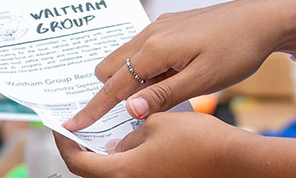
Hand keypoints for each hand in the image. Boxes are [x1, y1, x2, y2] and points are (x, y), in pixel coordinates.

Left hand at [55, 113, 246, 177]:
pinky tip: (134, 136)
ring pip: (116, 172)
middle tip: (81, 125)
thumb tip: (118, 145)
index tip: (60, 127)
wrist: (235, 161)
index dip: (65, 144)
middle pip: (95, 171)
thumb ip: (129, 133)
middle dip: (85, 147)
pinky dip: (128, 157)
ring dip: (108, 153)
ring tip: (107, 127)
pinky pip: (135, 172)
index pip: (78, 163)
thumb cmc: (197, 140)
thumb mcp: (155, 122)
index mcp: (123, 172)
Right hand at [63, 0, 295, 129]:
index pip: (114, 85)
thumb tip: (130, 110)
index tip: (72, 124)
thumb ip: (164, 95)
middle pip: (110, 68)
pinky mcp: (171, 25)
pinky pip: (143, 49)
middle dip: (111, 92)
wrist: (263, 18)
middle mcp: (150, 33)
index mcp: (155, 49)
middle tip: (132, 112)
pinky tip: (169, 78)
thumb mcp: (203, 81)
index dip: (93, 108)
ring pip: (126, 57)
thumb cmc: (237, 50)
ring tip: (160, 96)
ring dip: (131, 80)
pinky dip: (145, 68)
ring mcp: (160, 26)